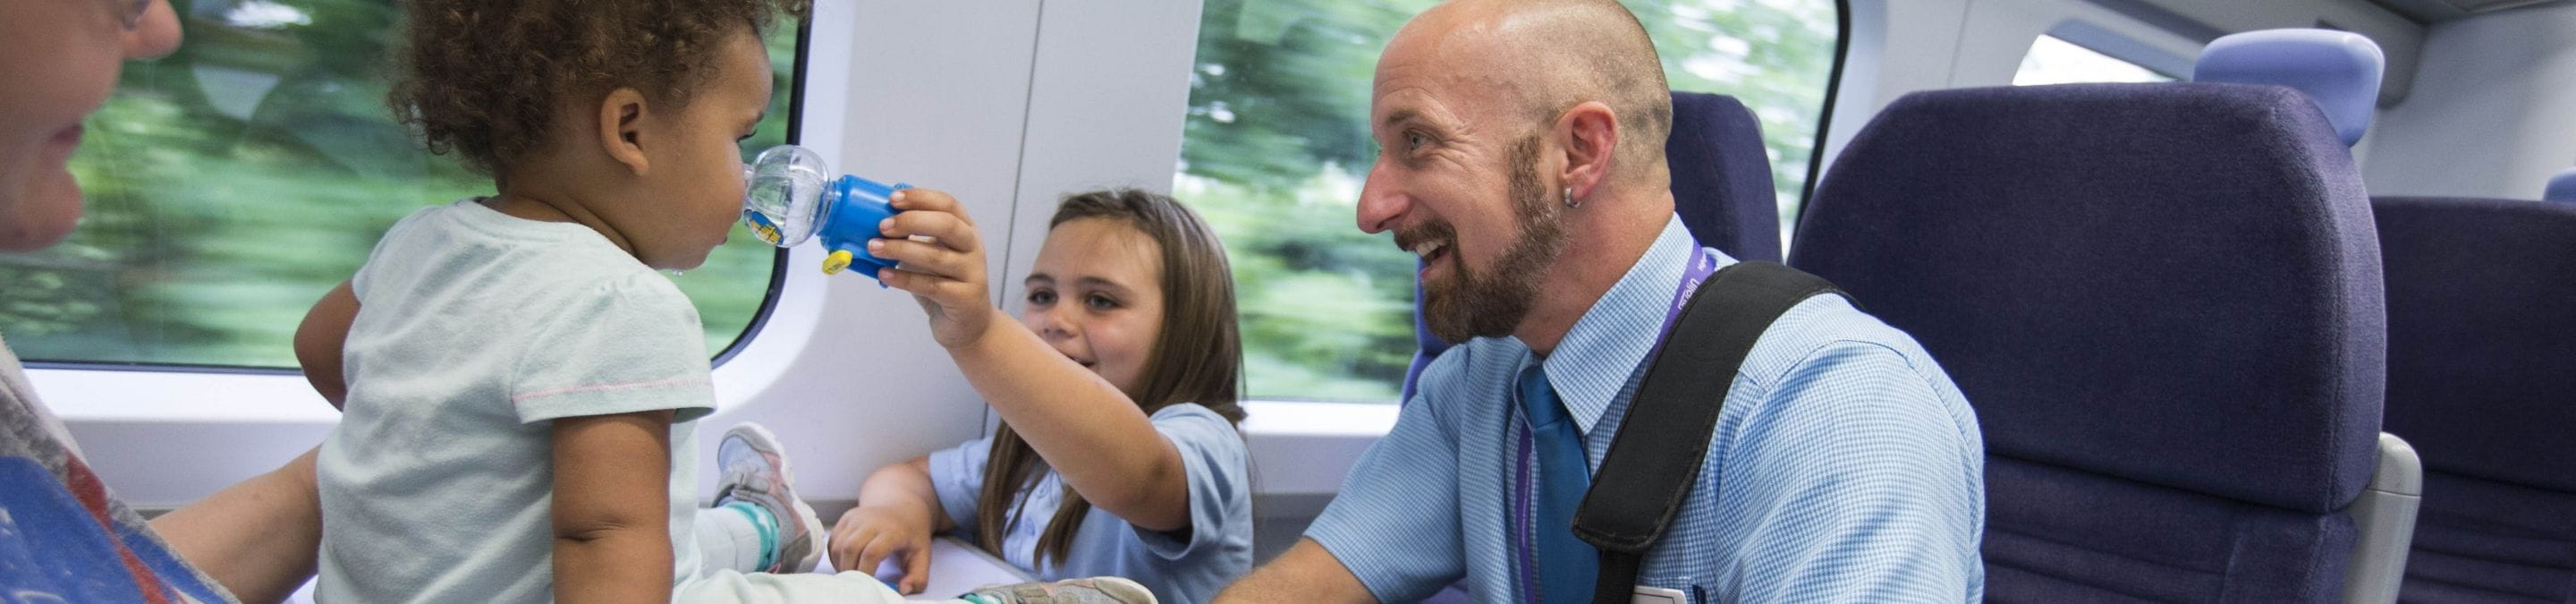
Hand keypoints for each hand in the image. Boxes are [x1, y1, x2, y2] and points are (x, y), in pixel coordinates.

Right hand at [829, 504, 934, 593]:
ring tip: (852, 574)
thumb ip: (917, 577)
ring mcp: (856, 518)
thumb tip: (903, 589)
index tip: (868, 585)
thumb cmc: (911, 534)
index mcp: (892, 530)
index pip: (872, 553)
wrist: (902, 507)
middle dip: (850, 571)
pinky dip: (835, 557)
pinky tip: (847, 563)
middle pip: (850, 549)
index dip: (866, 572)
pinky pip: (833, 541)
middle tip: (857, 583)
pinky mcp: (846, 518)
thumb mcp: (923, 555)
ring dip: (841, 565)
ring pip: (838, 546)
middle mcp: (871, 521)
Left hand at [871, 188, 994, 348]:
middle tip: (882, 226)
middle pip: (947, 225)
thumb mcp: (932, 255)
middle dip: (911, 221)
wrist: (969, 324)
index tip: (892, 198)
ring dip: (900, 250)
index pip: (947, 204)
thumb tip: (872, 223)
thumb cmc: (944, 283)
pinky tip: (884, 275)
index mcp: (966, 230)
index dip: (920, 197)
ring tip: (874, 248)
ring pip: (935, 256)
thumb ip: (913, 238)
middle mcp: (973, 248)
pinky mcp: (964, 298)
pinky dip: (903, 279)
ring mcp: (972, 273)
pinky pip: (930, 286)